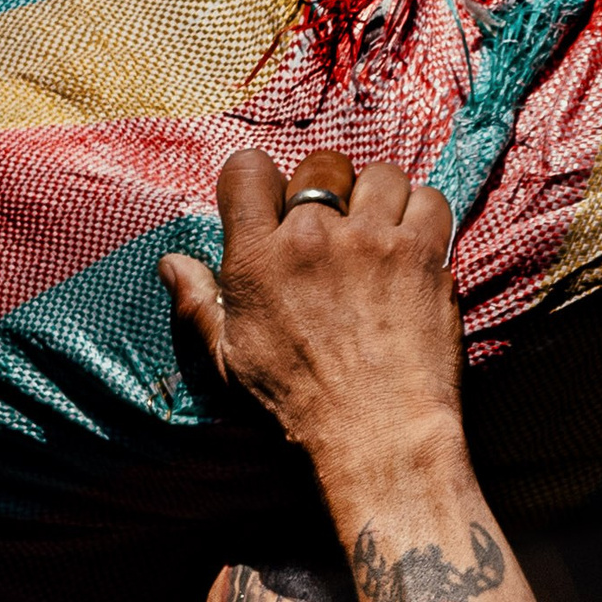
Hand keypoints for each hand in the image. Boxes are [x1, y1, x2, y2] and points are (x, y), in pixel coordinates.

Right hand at [160, 150, 460, 479]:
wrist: (379, 437)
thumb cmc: (300, 407)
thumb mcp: (228, 364)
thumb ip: (197, 305)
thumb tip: (172, 263)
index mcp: (257, 258)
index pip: (247, 168)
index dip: (261, 180)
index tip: (275, 206)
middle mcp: (313, 238)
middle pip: (321, 165)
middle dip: (327, 189)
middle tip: (336, 230)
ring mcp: (373, 241)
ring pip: (381, 176)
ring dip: (380, 199)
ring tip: (380, 236)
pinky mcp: (423, 255)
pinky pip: (429, 199)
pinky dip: (424, 215)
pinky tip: (415, 245)